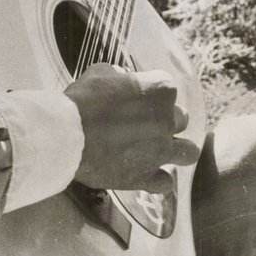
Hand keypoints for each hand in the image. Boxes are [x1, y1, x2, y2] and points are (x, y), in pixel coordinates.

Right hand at [64, 63, 199, 193]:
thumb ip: (121, 76)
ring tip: (158, 150)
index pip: (167, 87)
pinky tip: (145, 174)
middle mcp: (168, 120)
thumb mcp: (101, 73)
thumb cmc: (82, 99)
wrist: (66, 134)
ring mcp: (160, 151)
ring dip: (177, 149)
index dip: (150, 92)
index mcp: (161, 89)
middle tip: (143, 123)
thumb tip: (124, 80)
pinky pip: (165, 182)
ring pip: (188, 153)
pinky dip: (157, 179)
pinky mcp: (145, 176)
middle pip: (180, 119)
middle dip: (165, 119)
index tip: (134, 97)